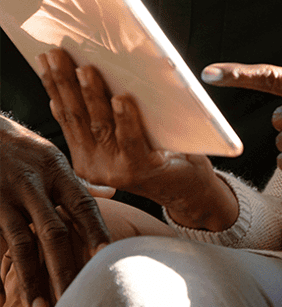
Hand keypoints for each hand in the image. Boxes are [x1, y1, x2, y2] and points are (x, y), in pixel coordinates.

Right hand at [0, 114, 108, 305]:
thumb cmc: (20, 149)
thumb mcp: (52, 158)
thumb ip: (79, 181)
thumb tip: (112, 192)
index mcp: (56, 172)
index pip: (82, 205)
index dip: (96, 230)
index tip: (108, 256)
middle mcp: (32, 186)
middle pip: (53, 231)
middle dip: (64, 266)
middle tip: (74, 295)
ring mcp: (4, 198)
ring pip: (21, 244)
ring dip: (32, 277)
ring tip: (40, 304)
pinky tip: (5, 296)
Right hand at [35, 50, 236, 231]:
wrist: (188, 188)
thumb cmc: (161, 152)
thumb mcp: (125, 133)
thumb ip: (105, 115)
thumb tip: (86, 74)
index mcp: (85, 152)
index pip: (65, 114)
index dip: (54, 86)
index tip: (46, 59)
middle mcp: (93, 162)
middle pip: (76, 115)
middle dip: (65, 82)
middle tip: (58, 55)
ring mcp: (114, 168)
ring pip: (100, 124)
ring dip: (92, 95)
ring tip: (86, 70)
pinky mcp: (140, 169)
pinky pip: (130, 140)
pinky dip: (126, 118)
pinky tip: (122, 98)